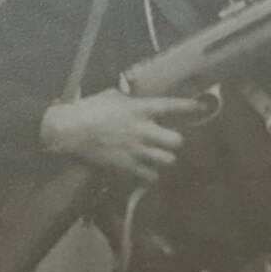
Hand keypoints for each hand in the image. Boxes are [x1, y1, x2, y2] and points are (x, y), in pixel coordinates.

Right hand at [40, 89, 202, 183]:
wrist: (68, 132)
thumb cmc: (87, 110)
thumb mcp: (111, 96)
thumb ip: (130, 99)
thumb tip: (138, 97)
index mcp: (139, 109)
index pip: (173, 106)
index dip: (191, 106)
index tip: (203, 106)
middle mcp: (143, 130)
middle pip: (177, 141)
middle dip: (175, 141)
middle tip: (167, 140)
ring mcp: (136, 150)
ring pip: (167, 160)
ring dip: (164, 158)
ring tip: (156, 155)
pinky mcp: (126, 167)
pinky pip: (150, 175)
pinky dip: (150, 173)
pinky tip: (144, 169)